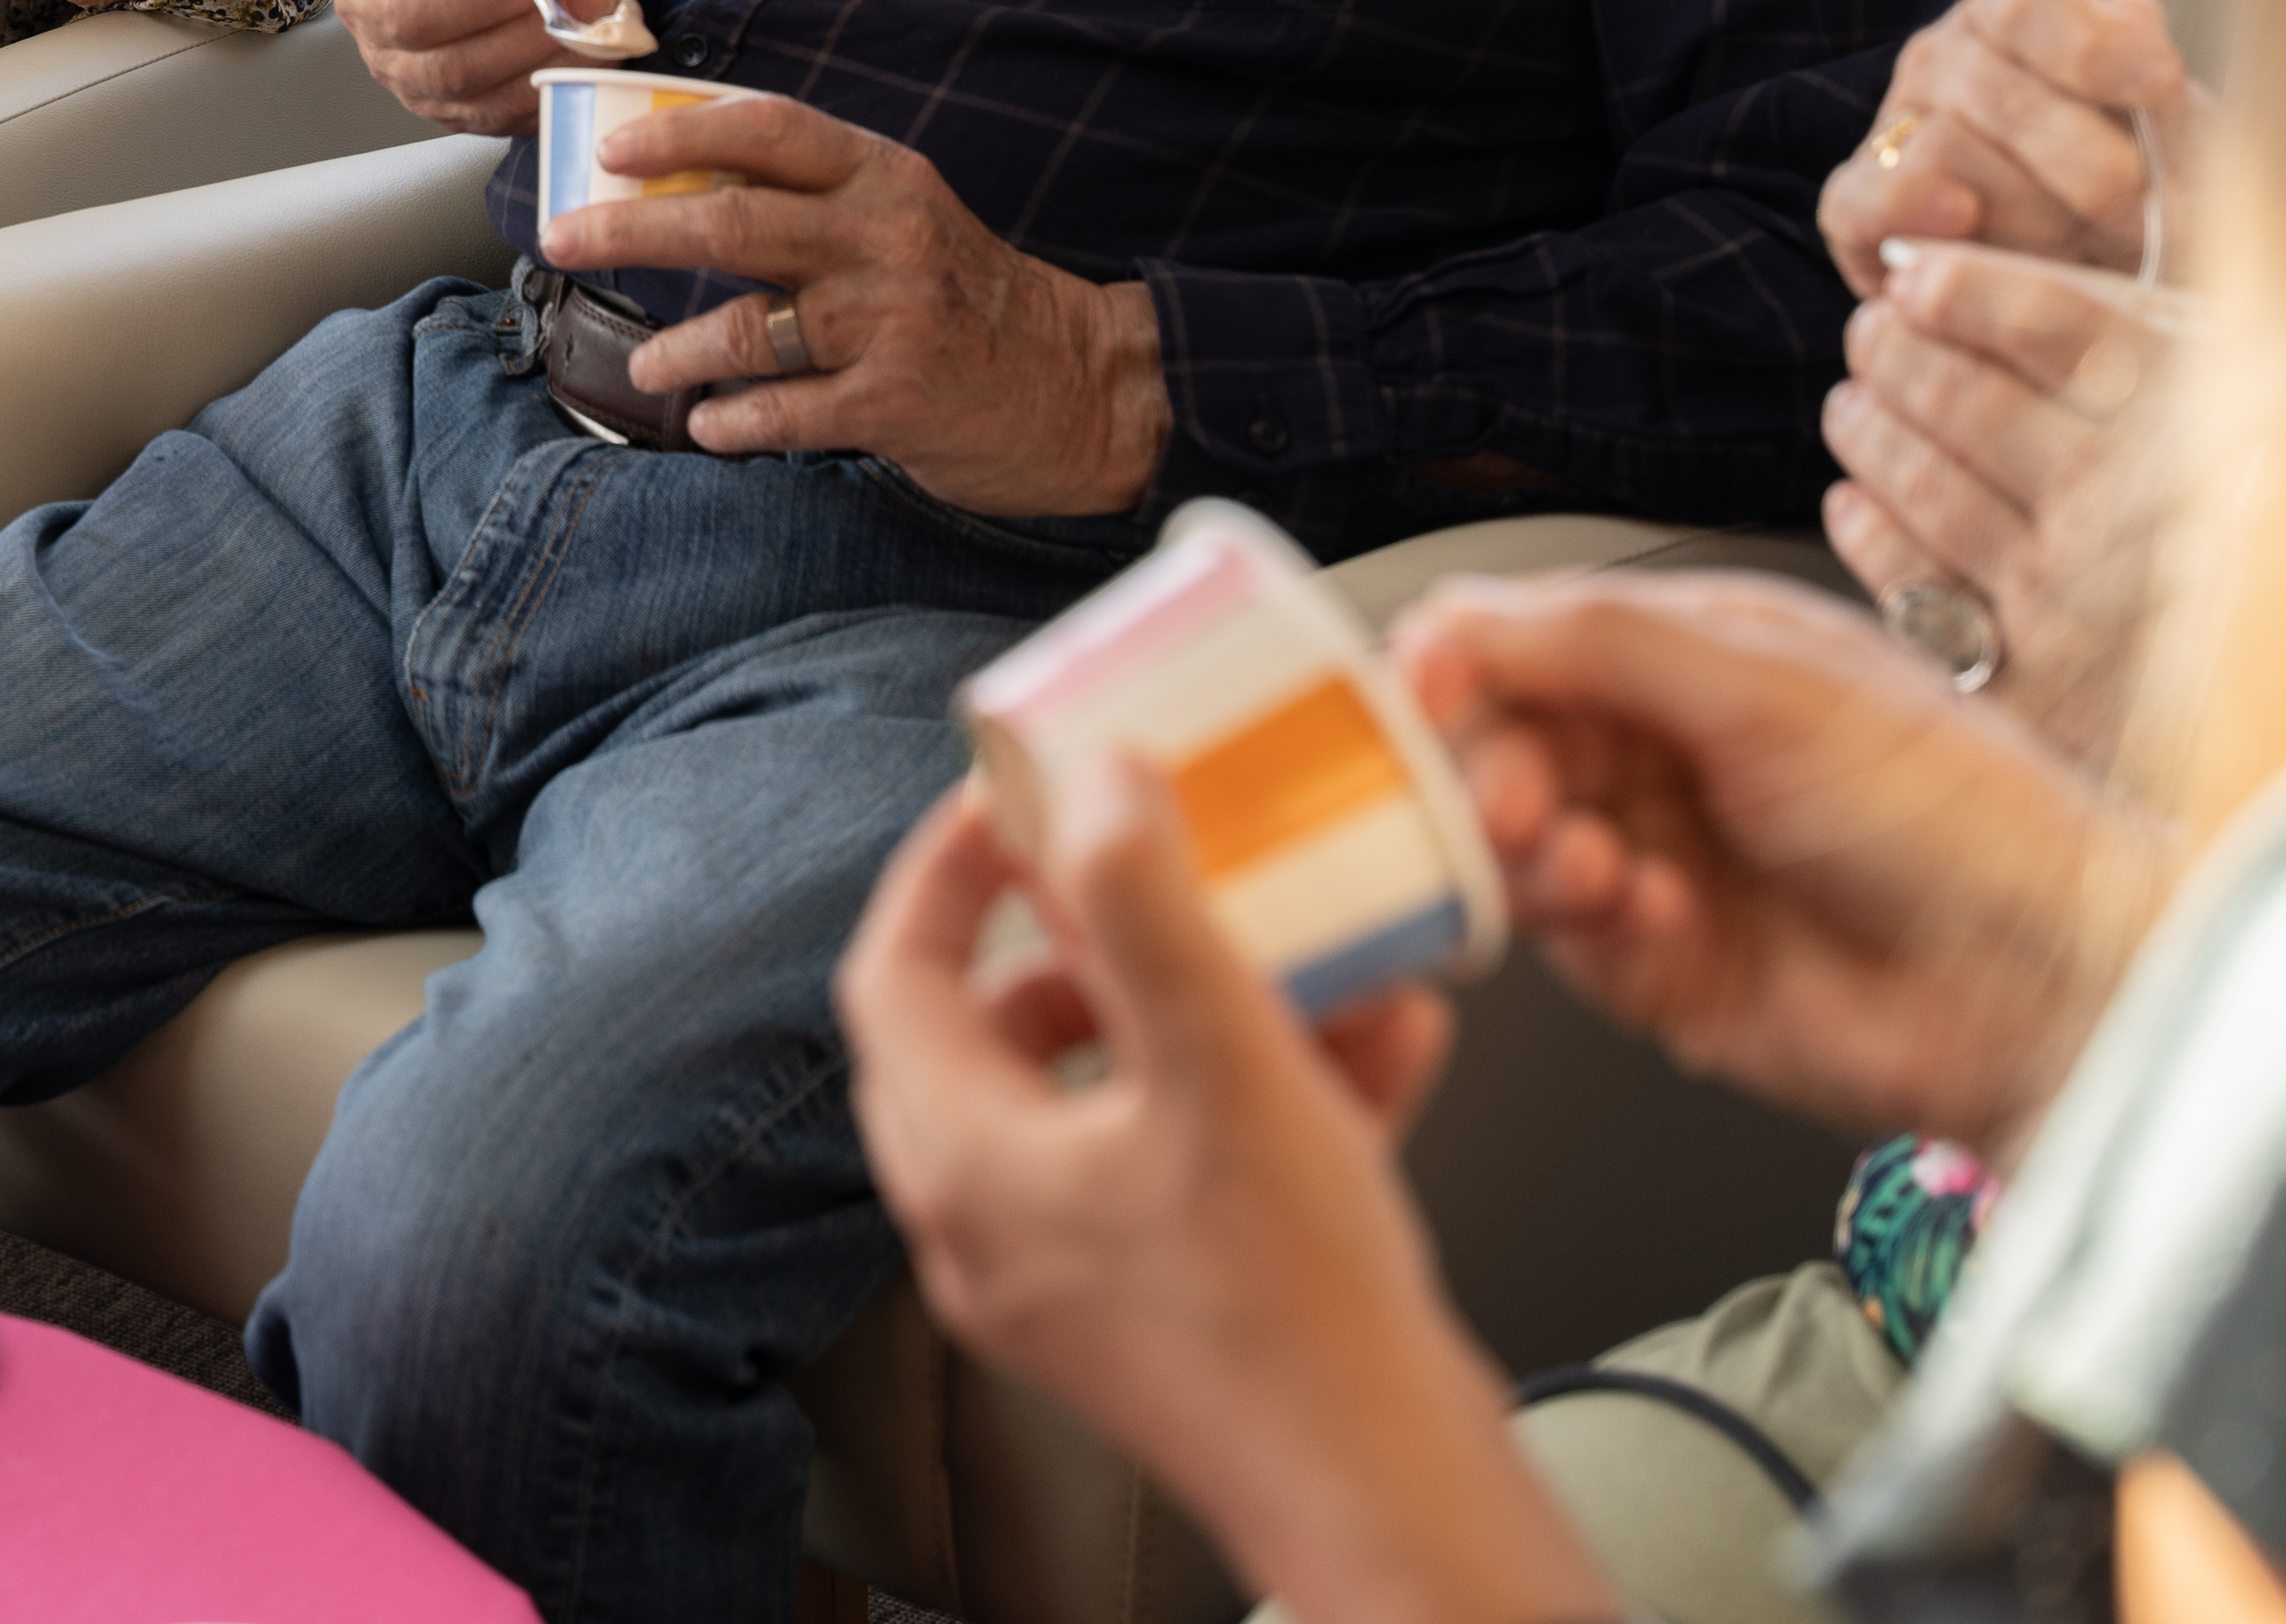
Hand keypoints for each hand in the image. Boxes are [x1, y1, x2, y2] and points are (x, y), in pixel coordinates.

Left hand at [548, 91, 1166, 514]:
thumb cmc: (969, 296)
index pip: (769, 130)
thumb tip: (681, 182)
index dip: (679, 133)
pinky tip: (709, 425)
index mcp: (883, 178)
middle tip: (565, 239)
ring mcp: (889, 323)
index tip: (610, 150)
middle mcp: (884, 239)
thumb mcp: (906, 215)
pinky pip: (782, 411)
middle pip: (731, 219)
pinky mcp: (894, 404)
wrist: (1083, 384)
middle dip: (630, 228)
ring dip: (676, 350)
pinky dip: (731, 420)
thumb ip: (816, 197)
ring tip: (648, 363)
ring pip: (745, 326)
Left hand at [840, 774, 1607, 1623]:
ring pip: (1098, 1099)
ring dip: (1187, 1010)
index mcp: (967, 1167)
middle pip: (986, 1037)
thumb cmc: (1298, 1309)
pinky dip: (1255, 1096)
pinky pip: (1178, 1168)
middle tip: (1132, 872)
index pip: (893, 975)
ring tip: (1285, 951)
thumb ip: (1145, 906)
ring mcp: (1071, 1285)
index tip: (1011, 801)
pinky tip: (1378, 1042)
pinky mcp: (1158, 1319)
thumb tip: (1095, 783)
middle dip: (1068, 937)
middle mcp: (993, 1233)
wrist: (1392, 1500)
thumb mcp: (1220, 1060)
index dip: (945, 870)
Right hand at [1392, 569, 2160, 1153]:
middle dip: (1489, 772)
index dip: (1456, 665)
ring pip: (1518, 849)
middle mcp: (1665, 756)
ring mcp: (1661, 864)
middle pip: (1497, 748)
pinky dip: (1594, 927)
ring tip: (1596, 866)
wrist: (2051, 982)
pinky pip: (1569, 945)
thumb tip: (1455, 617)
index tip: (1421, 689)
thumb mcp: (1772, 684)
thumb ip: (1599, 640)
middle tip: (1517, 801)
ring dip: (1537, 855)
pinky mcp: (1664, 973)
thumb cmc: (1961, 813)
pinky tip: (1657, 916)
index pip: (1518, 643)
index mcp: (1691, 657)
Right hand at [1824, 0, 2202, 288]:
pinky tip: (1962, 219)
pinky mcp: (1855, 204)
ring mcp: (1895, 129)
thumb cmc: (2143, 196)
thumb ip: (2161, 86)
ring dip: (2029, 214)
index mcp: (2019, 22)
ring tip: (2082, 253)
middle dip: (2085, 163)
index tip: (2162, 80)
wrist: (2093, 278)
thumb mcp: (2176, 142)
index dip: (2094, 41)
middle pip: (1999, 92)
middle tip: (2143, 214)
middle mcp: (1946, 59)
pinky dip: (1907, 206)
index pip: (2032, 3)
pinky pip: (1857, 197)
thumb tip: (2134, 13)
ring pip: (1945, 149)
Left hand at [1825, 239, 2176, 760]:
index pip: (2059, 325)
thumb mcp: (2255, 406)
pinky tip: (1858, 502)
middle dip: (1903, 355)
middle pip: (1972, 404)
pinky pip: (1916, 592)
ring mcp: (2077, 605)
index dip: (1972, 290)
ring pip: (1930, 489)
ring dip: (1874, 432)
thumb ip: (2136, 328)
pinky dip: (1873, 535)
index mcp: (2214, 423)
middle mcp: (2135, 510)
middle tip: (1872, 332)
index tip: (1916, 277)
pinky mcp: (2039, 691)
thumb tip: (1962, 271)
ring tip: (1856, 400)